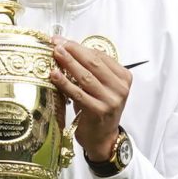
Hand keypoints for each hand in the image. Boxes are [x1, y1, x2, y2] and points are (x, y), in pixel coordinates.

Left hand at [51, 39, 132, 166]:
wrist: (102, 138)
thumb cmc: (98, 109)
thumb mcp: (100, 87)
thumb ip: (91, 69)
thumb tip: (67, 48)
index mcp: (123, 77)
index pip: (100, 56)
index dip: (79, 46)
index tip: (63, 40)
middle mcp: (120, 88)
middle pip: (94, 63)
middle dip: (73, 51)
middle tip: (57, 43)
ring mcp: (111, 100)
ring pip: (86, 76)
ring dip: (69, 63)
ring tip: (55, 54)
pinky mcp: (99, 111)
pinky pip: (79, 93)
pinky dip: (65, 83)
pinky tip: (54, 75)